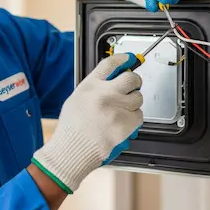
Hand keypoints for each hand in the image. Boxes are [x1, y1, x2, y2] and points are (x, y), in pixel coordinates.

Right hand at [32, 54, 142, 192]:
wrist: (71, 151)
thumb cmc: (71, 128)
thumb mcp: (76, 98)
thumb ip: (94, 86)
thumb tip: (113, 78)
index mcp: (91, 85)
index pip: (111, 64)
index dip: (124, 59)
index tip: (130, 59)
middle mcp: (105, 94)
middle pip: (131, 78)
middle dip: (135, 81)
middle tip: (133, 86)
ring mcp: (116, 108)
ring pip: (138, 97)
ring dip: (133, 102)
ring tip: (122, 111)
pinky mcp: (125, 124)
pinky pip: (139, 115)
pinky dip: (134, 119)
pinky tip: (123, 123)